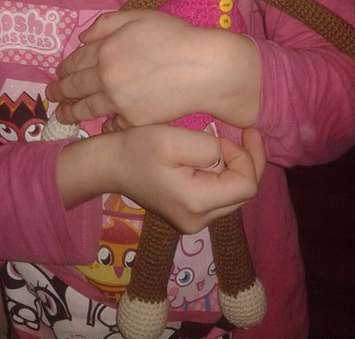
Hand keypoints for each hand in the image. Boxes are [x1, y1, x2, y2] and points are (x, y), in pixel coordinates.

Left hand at [48, 9, 259, 128]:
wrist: (204, 68)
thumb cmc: (176, 36)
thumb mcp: (139, 16)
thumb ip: (107, 23)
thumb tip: (82, 37)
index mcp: (105, 50)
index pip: (75, 61)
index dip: (64, 68)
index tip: (57, 74)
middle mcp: (106, 77)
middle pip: (75, 87)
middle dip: (60, 91)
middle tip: (51, 96)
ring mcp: (118, 101)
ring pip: (87, 108)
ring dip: (71, 112)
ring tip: (62, 115)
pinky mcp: (134, 120)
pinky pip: (111, 124)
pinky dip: (102, 125)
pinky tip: (98, 125)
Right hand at [57, 125, 264, 233]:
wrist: (108, 165)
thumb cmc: (137, 149)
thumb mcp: (173, 139)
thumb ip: (208, 147)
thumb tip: (226, 153)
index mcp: (197, 203)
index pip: (247, 185)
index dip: (245, 156)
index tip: (229, 134)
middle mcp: (199, 221)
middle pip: (244, 193)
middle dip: (246, 161)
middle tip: (241, 133)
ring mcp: (193, 222)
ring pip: (234, 195)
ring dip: (234, 167)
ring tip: (224, 142)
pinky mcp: (188, 215)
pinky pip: (219, 195)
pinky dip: (222, 175)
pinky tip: (212, 156)